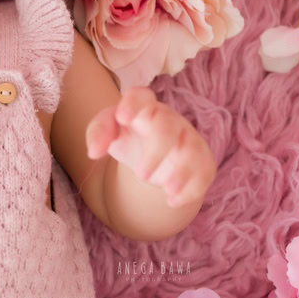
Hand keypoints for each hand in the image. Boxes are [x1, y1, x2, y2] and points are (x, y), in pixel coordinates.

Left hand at [84, 87, 215, 207]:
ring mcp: (188, 138)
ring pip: (193, 148)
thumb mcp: (109, 133)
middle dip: (156, 150)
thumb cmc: (129, 137)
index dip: (133, 104)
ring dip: (182, 171)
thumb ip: (98, 134)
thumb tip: (93, 152)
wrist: (154, 157)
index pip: (140, 96)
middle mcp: (169, 120)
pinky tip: (173, 201)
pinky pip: (204, 172)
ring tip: (167, 190)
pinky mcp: (202, 160)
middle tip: (141, 175)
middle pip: (167, 126)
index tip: (122, 117)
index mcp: (144, 108)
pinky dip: (191, 189)